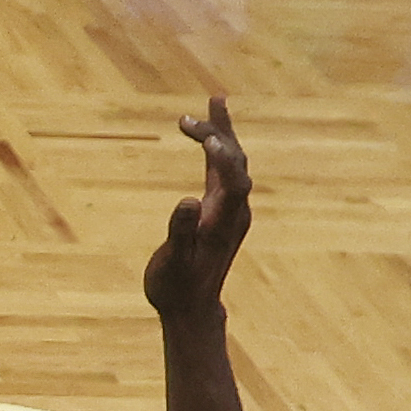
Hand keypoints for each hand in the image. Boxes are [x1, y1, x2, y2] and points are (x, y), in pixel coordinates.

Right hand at [141, 96, 253, 322]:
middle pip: (237, 163)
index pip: (234, 181)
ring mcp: (230, 209)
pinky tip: (206, 136)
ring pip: (233, 162)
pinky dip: (216, 150)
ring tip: (214, 101)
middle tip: (206, 105)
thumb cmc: (177, 288)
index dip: (225, 159)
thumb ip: (180, 233)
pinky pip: (223, 171)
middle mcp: (234, 211)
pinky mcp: (220, 210)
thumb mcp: (173, 263)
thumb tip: (188, 202)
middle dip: (222, 133)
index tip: (207, 139)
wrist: (191, 309)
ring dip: (222, 133)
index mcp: (225, 222)